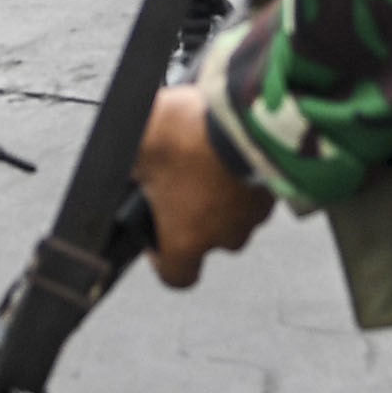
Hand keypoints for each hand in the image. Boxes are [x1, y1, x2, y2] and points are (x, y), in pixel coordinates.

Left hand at [135, 85, 274, 287]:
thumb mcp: (138, 142)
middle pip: (207, 240)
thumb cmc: (191, 138)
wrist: (248, 115)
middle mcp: (225, 236)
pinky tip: (228, 148)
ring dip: (220, 194)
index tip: (156, 240)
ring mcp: (255, 214)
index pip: (177, 277)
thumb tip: (113, 162)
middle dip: (193, 216)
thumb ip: (124, 162)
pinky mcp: (277, 187)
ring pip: (233, 214)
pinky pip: (255, 190)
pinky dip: (243, 175)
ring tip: (207, 158)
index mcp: (186, 240)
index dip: (163, 262)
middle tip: (181, 183)